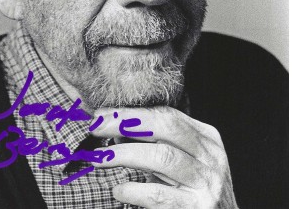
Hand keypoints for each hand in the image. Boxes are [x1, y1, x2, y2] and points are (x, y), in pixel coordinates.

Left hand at [91, 106, 237, 208]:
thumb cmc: (192, 192)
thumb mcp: (182, 162)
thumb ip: (157, 144)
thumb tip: (116, 129)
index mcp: (207, 139)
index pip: (167, 115)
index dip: (132, 112)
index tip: (102, 114)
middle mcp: (211, 157)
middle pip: (166, 127)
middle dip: (127, 123)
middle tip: (96, 126)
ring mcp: (207, 184)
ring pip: (162, 157)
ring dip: (124, 154)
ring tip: (99, 157)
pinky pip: (160, 195)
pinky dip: (135, 190)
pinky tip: (118, 190)